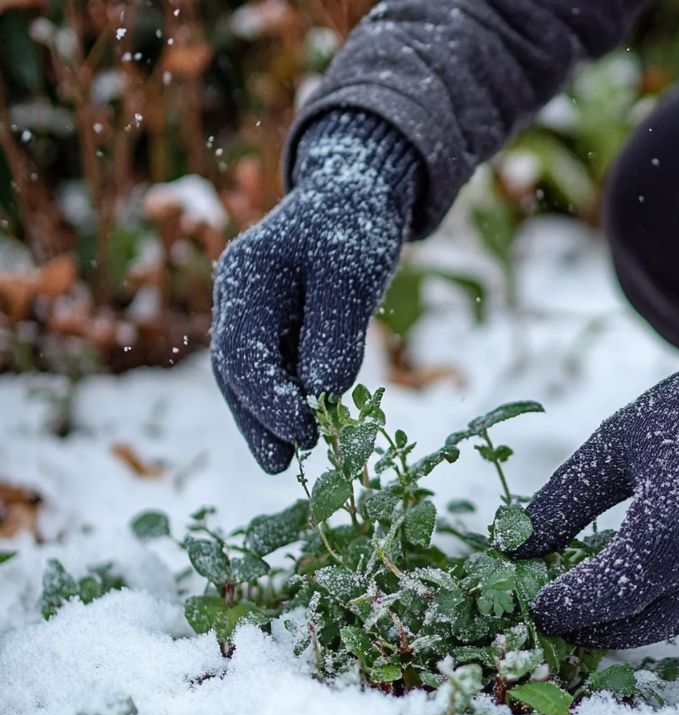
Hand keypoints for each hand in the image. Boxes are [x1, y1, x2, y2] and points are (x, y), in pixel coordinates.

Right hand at [211, 110, 417, 472]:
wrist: (354, 197)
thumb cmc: (354, 229)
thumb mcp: (351, 276)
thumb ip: (334, 332)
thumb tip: (320, 391)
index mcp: (247, 276)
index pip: (243, 351)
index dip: (268, 399)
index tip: (303, 432)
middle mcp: (237, 297)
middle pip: (236, 371)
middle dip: (259, 420)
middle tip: (284, 465)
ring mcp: (250, 312)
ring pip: (249, 376)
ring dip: (267, 419)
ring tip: (288, 460)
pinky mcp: (271, 327)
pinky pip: (270, 370)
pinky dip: (283, 401)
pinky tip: (301, 431)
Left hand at [515, 362, 678, 648]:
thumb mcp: (610, 450)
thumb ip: (561, 503)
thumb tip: (513, 546)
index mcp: (667, 531)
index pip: (602, 597)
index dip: (565, 609)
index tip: (539, 608)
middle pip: (641, 625)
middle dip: (597, 628)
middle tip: (566, 621)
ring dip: (641, 619)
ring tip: (608, 608)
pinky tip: (673, 579)